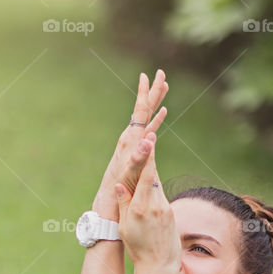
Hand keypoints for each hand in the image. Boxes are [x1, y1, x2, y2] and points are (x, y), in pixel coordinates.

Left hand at [95, 69, 168, 216]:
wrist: (109, 201)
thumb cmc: (119, 189)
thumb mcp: (129, 174)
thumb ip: (138, 157)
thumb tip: (150, 140)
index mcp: (130, 140)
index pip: (140, 112)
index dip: (145, 94)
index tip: (147, 75)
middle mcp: (131, 138)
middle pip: (144, 109)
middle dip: (152, 92)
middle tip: (160, 73)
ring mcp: (134, 144)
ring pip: (147, 117)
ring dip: (156, 103)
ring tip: (163, 87)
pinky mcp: (138, 151)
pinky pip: (150, 130)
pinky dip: (157, 121)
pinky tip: (162, 115)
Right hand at [114, 147, 180, 271]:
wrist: (160, 265)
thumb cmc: (138, 249)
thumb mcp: (126, 227)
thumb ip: (124, 204)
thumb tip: (119, 184)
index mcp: (141, 208)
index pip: (146, 175)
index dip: (148, 155)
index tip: (150, 138)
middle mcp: (155, 205)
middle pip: (153, 174)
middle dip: (150, 155)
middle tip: (148, 134)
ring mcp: (165, 208)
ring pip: (157, 183)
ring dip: (151, 169)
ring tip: (147, 151)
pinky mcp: (170, 212)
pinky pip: (160, 193)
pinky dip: (154, 184)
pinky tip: (150, 177)